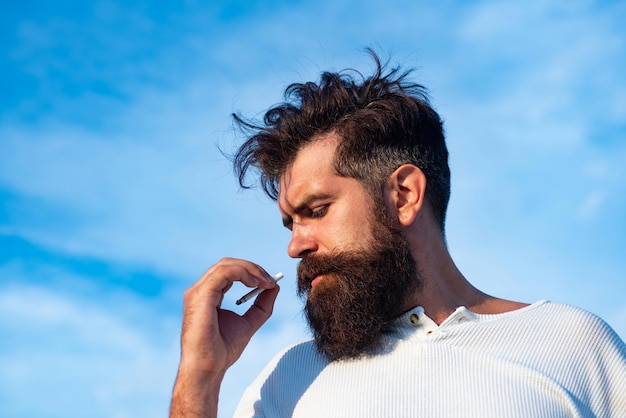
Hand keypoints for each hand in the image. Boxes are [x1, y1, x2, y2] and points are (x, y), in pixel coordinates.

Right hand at [170, 258, 279, 417]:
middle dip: (252, 268)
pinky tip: (255, 284)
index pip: (229, 272)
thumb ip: (261, 306)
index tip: (270, 283)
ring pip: (226, 265)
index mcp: (208, 295)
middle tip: (270, 280)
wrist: (209, 368)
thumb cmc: (222, 350)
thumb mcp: (249, 322)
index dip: (251, 272)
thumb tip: (274, 287)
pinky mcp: (200, 295)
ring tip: (265, 282)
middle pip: (228, 264)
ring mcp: (198, 292)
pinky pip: (224, 273)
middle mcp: (200, 290)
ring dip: (250, 269)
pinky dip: (243, 273)